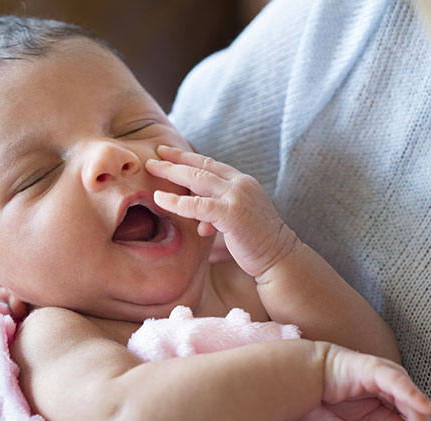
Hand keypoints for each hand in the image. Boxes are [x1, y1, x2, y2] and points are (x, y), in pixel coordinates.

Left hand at [146, 146, 297, 277]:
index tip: (168, 152)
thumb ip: (218, 213)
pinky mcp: (232, 214)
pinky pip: (198, 205)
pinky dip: (177, 201)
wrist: (279, 257)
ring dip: (172, 172)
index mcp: (242, 182)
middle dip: (176, 159)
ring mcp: (237, 196)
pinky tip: (160, 198)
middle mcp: (240, 184)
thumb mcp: (236, 220)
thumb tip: (200, 222)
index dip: (188, 157)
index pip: (211, 164)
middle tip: (154, 154)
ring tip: (151, 169)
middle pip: (202, 166)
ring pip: (198, 178)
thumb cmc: (256, 243)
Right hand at [319, 342, 430, 420]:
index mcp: (397, 392)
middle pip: (421, 415)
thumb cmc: (339, 392)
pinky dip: (414, 396)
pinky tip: (426, 409)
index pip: (418, 420)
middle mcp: (399, 382)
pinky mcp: (378, 370)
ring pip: (413, 405)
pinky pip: (399, 385)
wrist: (315, 373)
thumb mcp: (366, 416)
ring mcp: (390, 374)